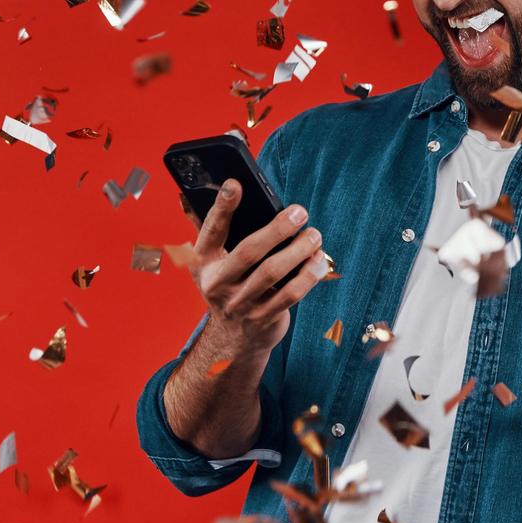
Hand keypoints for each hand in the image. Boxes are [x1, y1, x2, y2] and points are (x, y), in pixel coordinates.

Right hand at [189, 179, 328, 355]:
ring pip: (272, 273)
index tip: (236, 183)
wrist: (231, 339)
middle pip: (249, 252)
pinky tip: (318, 261)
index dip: (222, 207)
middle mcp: (217, 284)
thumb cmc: (229, 284)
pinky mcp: (262, 320)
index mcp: (203, 262)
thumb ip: (218, 229)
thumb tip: (221, 189)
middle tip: (300, 212)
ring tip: (314, 235)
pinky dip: (308, 276)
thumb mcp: (214, 261)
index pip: (211, 230)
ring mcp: (239, 304)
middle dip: (277, 229)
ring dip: (298, 251)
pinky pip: (289, 295)